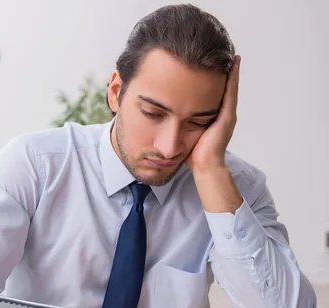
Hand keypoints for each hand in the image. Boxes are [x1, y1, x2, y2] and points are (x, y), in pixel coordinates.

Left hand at [186, 55, 240, 171]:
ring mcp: (227, 114)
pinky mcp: (227, 117)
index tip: (206, 62)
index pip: (212, 92)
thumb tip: (162, 112)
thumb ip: (178, 120)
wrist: (203, 167)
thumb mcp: (183, 131)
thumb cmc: (191, 154)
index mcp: (211, 116)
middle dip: (221, 70)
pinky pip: (230, 92)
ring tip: (229, 52)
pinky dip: (232, 78)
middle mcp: (222, 113)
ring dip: (229, 69)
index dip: (209, 78)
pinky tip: (233, 64)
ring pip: (229, 86)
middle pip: (222, 86)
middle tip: (221, 52)